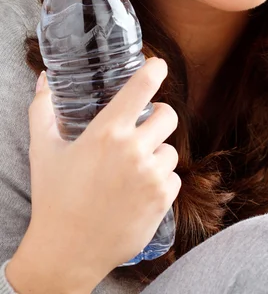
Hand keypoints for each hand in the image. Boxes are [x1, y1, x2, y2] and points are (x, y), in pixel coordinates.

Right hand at [7, 58, 180, 293]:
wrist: (67, 252)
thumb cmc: (54, 197)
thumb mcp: (43, 150)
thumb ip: (43, 109)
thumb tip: (44, 80)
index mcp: (107, 132)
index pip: (142, 87)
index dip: (155, 70)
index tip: (158, 66)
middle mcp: (134, 150)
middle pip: (169, 115)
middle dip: (159, 118)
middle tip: (145, 127)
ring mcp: (150, 176)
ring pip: (171, 150)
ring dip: (157, 153)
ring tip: (135, 167)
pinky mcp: (162, 200)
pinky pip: (174, 178)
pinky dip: (161, 181)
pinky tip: (139, 190)